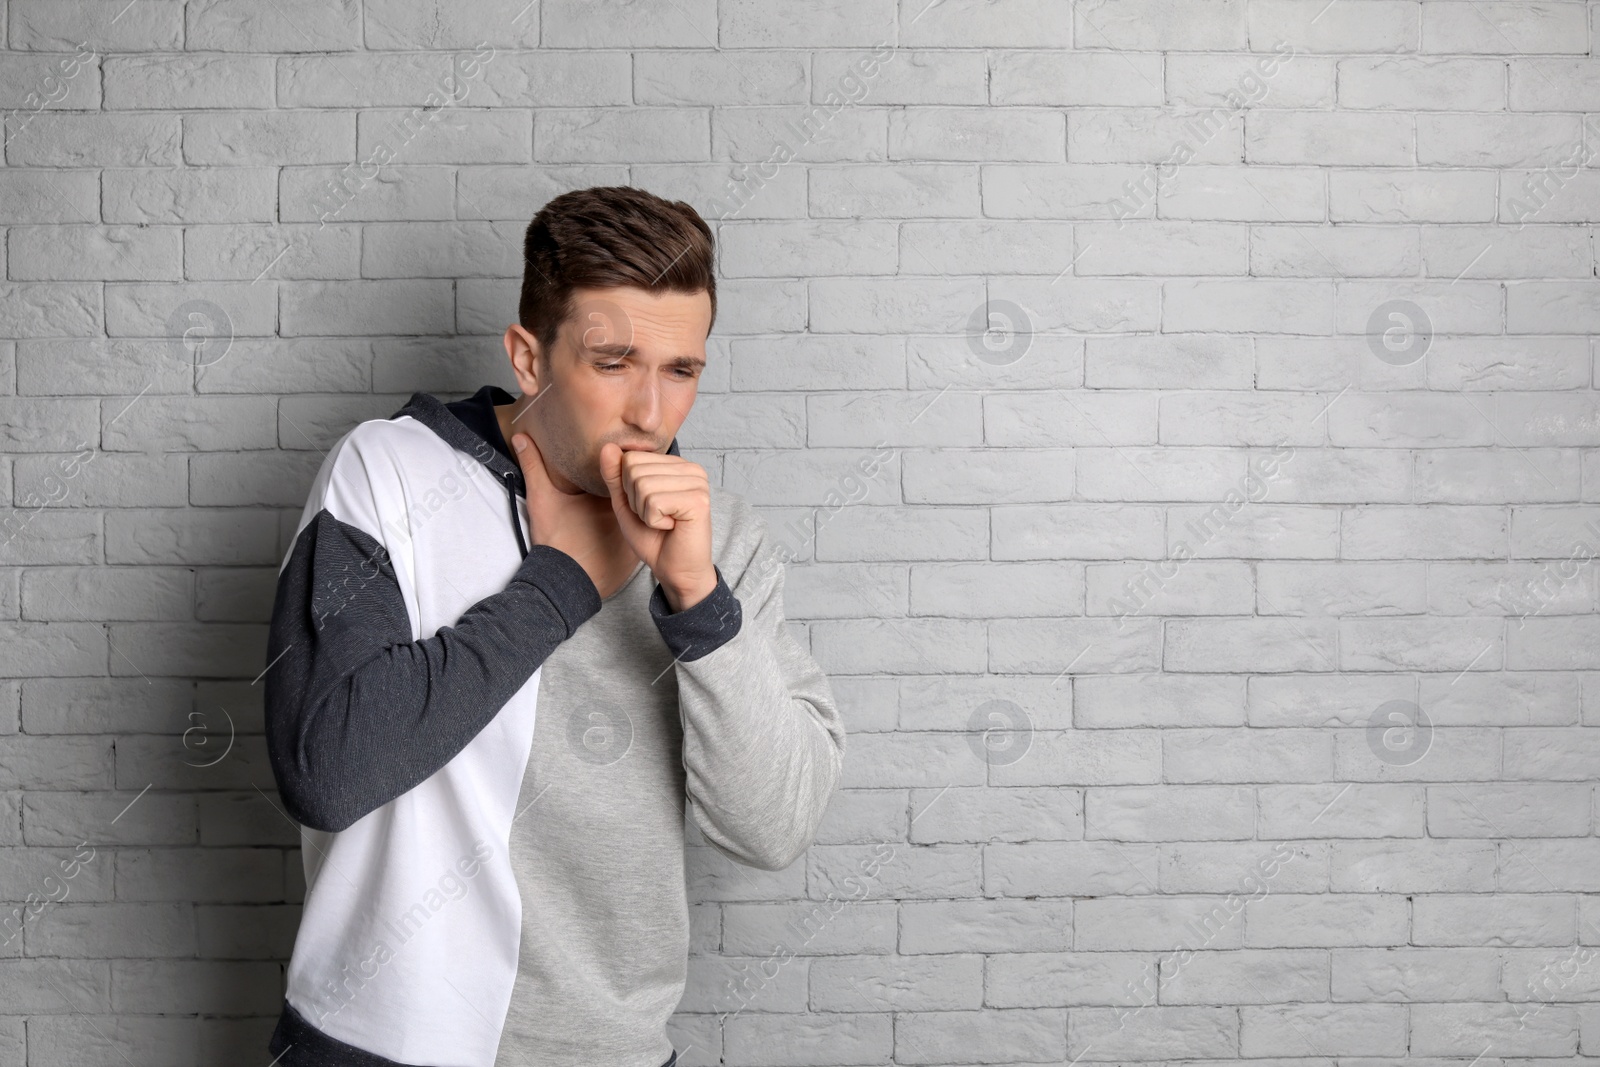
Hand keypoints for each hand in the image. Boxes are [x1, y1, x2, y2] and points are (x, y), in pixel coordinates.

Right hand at [511, 432, 638, 598]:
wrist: (562, 584)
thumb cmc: (555, 542)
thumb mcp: (542, 500)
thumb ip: (533, 466)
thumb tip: (521, 436)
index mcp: (609, 501)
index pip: (627, 477)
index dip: (625, 466)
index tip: (622, 453)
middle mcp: (627, 519)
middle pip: (637, 495)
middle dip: (635, 484)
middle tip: (632, 468)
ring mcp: (633, 537)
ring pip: (642, 514)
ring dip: (639, 506)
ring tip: (639, 492)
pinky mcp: (635, 556)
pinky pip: (644, 534)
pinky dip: (641, 528)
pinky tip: (636, 522)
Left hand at [598, 443, 716, 611]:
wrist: (676, 570)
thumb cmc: (654, 539)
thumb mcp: (626, 504)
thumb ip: (615, 476)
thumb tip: (607, 446)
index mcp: (675, 464)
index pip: (631, 458)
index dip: (628, 489)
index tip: (648, 507)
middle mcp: (690, 468)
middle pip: (634, 470)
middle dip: (636, 501)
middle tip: (657, 518)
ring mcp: (697, 482)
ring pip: (642, 486)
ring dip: (645, 513)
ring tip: (665, 523)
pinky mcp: (698, 500)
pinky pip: (654, 502)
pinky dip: (655, 521)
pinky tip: (673, 527)